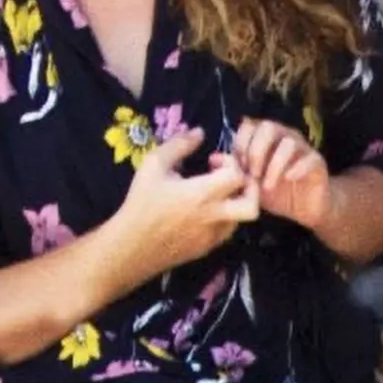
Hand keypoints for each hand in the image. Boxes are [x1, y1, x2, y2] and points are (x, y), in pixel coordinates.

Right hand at [114, 127, 259, 276]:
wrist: (130, 246)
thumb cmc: (141, 202)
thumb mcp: (153, 165)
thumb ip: (179, 145)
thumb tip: (199, 132)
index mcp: (202, 194)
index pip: (238, 175)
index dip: (231, 163)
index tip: (212, 162)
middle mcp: (214, 217)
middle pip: (253, 205)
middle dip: (248, 189)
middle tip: (230, 181)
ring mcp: (212, 236)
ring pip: (241, 219)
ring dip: (234, 203)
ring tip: (212, 195)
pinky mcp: (207, 249)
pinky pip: (226, 232)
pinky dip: (222, 219)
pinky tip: (202, 212)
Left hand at [228, 117, 330, 229]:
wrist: (305, 208)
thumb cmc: (275, 193)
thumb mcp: (249, 184)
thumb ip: (233, 171)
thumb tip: (212, 159)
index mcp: (266, 138)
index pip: (249, 125)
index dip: (240, 144)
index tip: (239, 168)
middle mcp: (284, 137)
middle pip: (269, 126)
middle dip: (256, 152)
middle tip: (252, 175)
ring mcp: (303, 148)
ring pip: (289, 143)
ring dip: (274, 165)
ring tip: (267, 186)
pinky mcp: (317, 163)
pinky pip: (309, 159)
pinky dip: (296, 169)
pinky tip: (288, 181)